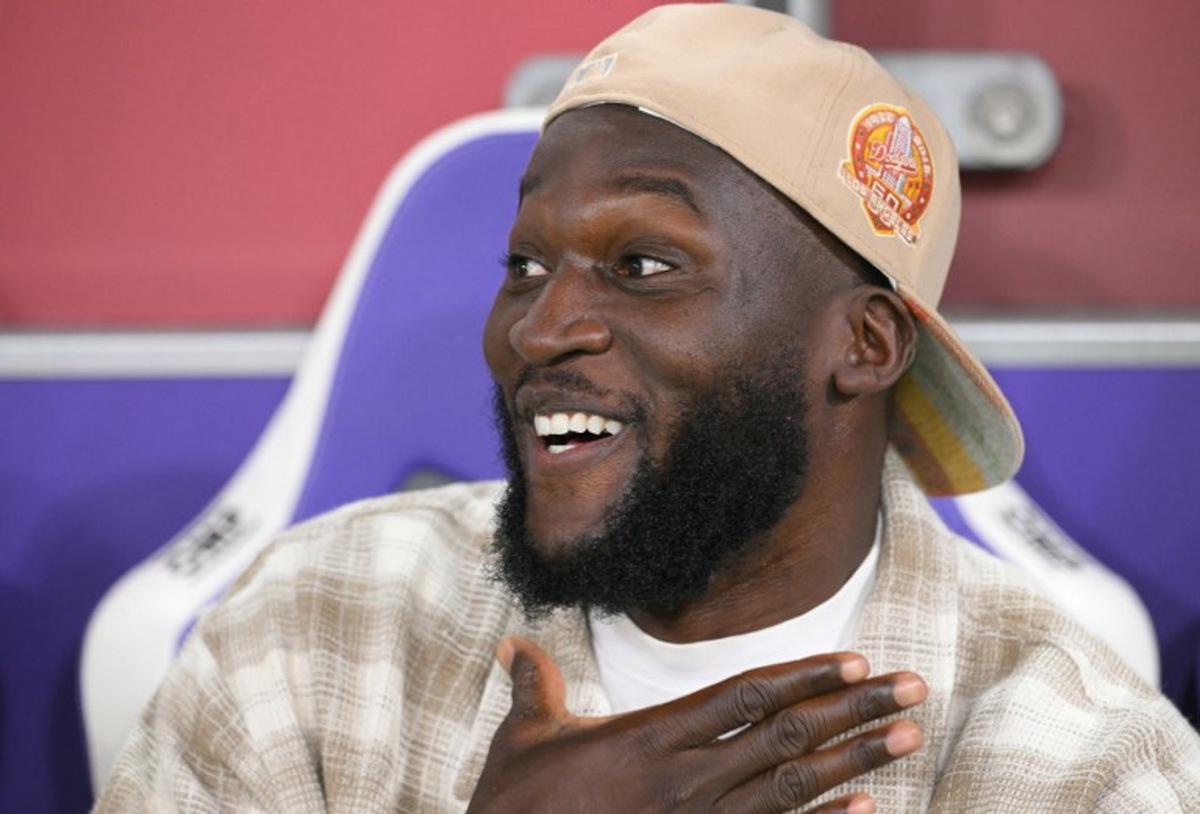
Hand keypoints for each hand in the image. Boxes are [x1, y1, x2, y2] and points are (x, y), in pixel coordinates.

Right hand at [467, 636, 926, 813]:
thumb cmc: (517, 806)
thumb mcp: (524, 739)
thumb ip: (533, 687)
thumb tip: (511, 646)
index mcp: (649, 736)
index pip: (743, 695)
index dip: (803, 674)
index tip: (854, 660)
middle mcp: (685, 777)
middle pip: (787, 734)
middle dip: (854, 707)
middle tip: (914, 687)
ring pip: (793, 787)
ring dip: (856, 760)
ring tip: (908, 736)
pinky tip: (866, 811)